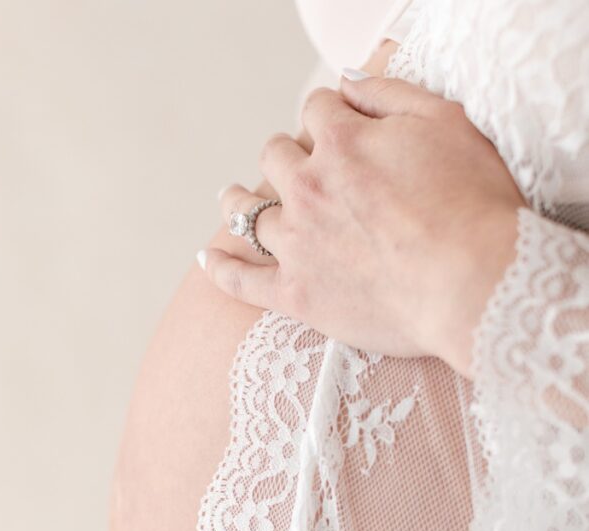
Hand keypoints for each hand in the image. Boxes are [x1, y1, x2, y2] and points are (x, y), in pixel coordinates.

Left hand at [197, 75, 525, 378]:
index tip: (339, 127)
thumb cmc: (473, 206)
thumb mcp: (447, 123)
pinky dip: (221, 268)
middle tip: (294, 168)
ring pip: (247, 212)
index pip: (318, 110)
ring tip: (233, 199)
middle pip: (275, 156)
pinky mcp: (295, 295)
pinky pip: (241, 281)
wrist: (471, 285)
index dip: (330, 115)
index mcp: (343, 142)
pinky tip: (209, 259)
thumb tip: (347, 83)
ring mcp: (297, 243)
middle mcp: (309, 188)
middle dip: (286, 156)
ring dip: (239, 201)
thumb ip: (391, 95)